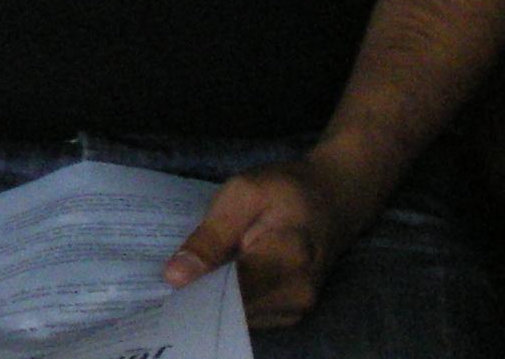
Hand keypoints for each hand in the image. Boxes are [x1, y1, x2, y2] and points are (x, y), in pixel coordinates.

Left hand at [163, 147, 385, 327]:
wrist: (333, 197)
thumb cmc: (287, 189)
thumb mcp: (242, 193)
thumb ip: (211, 236)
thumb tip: (175, 278)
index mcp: (288, 261)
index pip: (229, 293)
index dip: (194, 289)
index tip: (171, 276)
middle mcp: (296, 296)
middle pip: (230, 309)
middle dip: (201, 292)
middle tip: (181, 265)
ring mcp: (295, 309)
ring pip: (235, 315)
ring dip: (214, 295)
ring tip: (203, 264)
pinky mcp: (289, 313)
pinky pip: (246, 314)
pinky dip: (228, 297)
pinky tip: (221, 273)